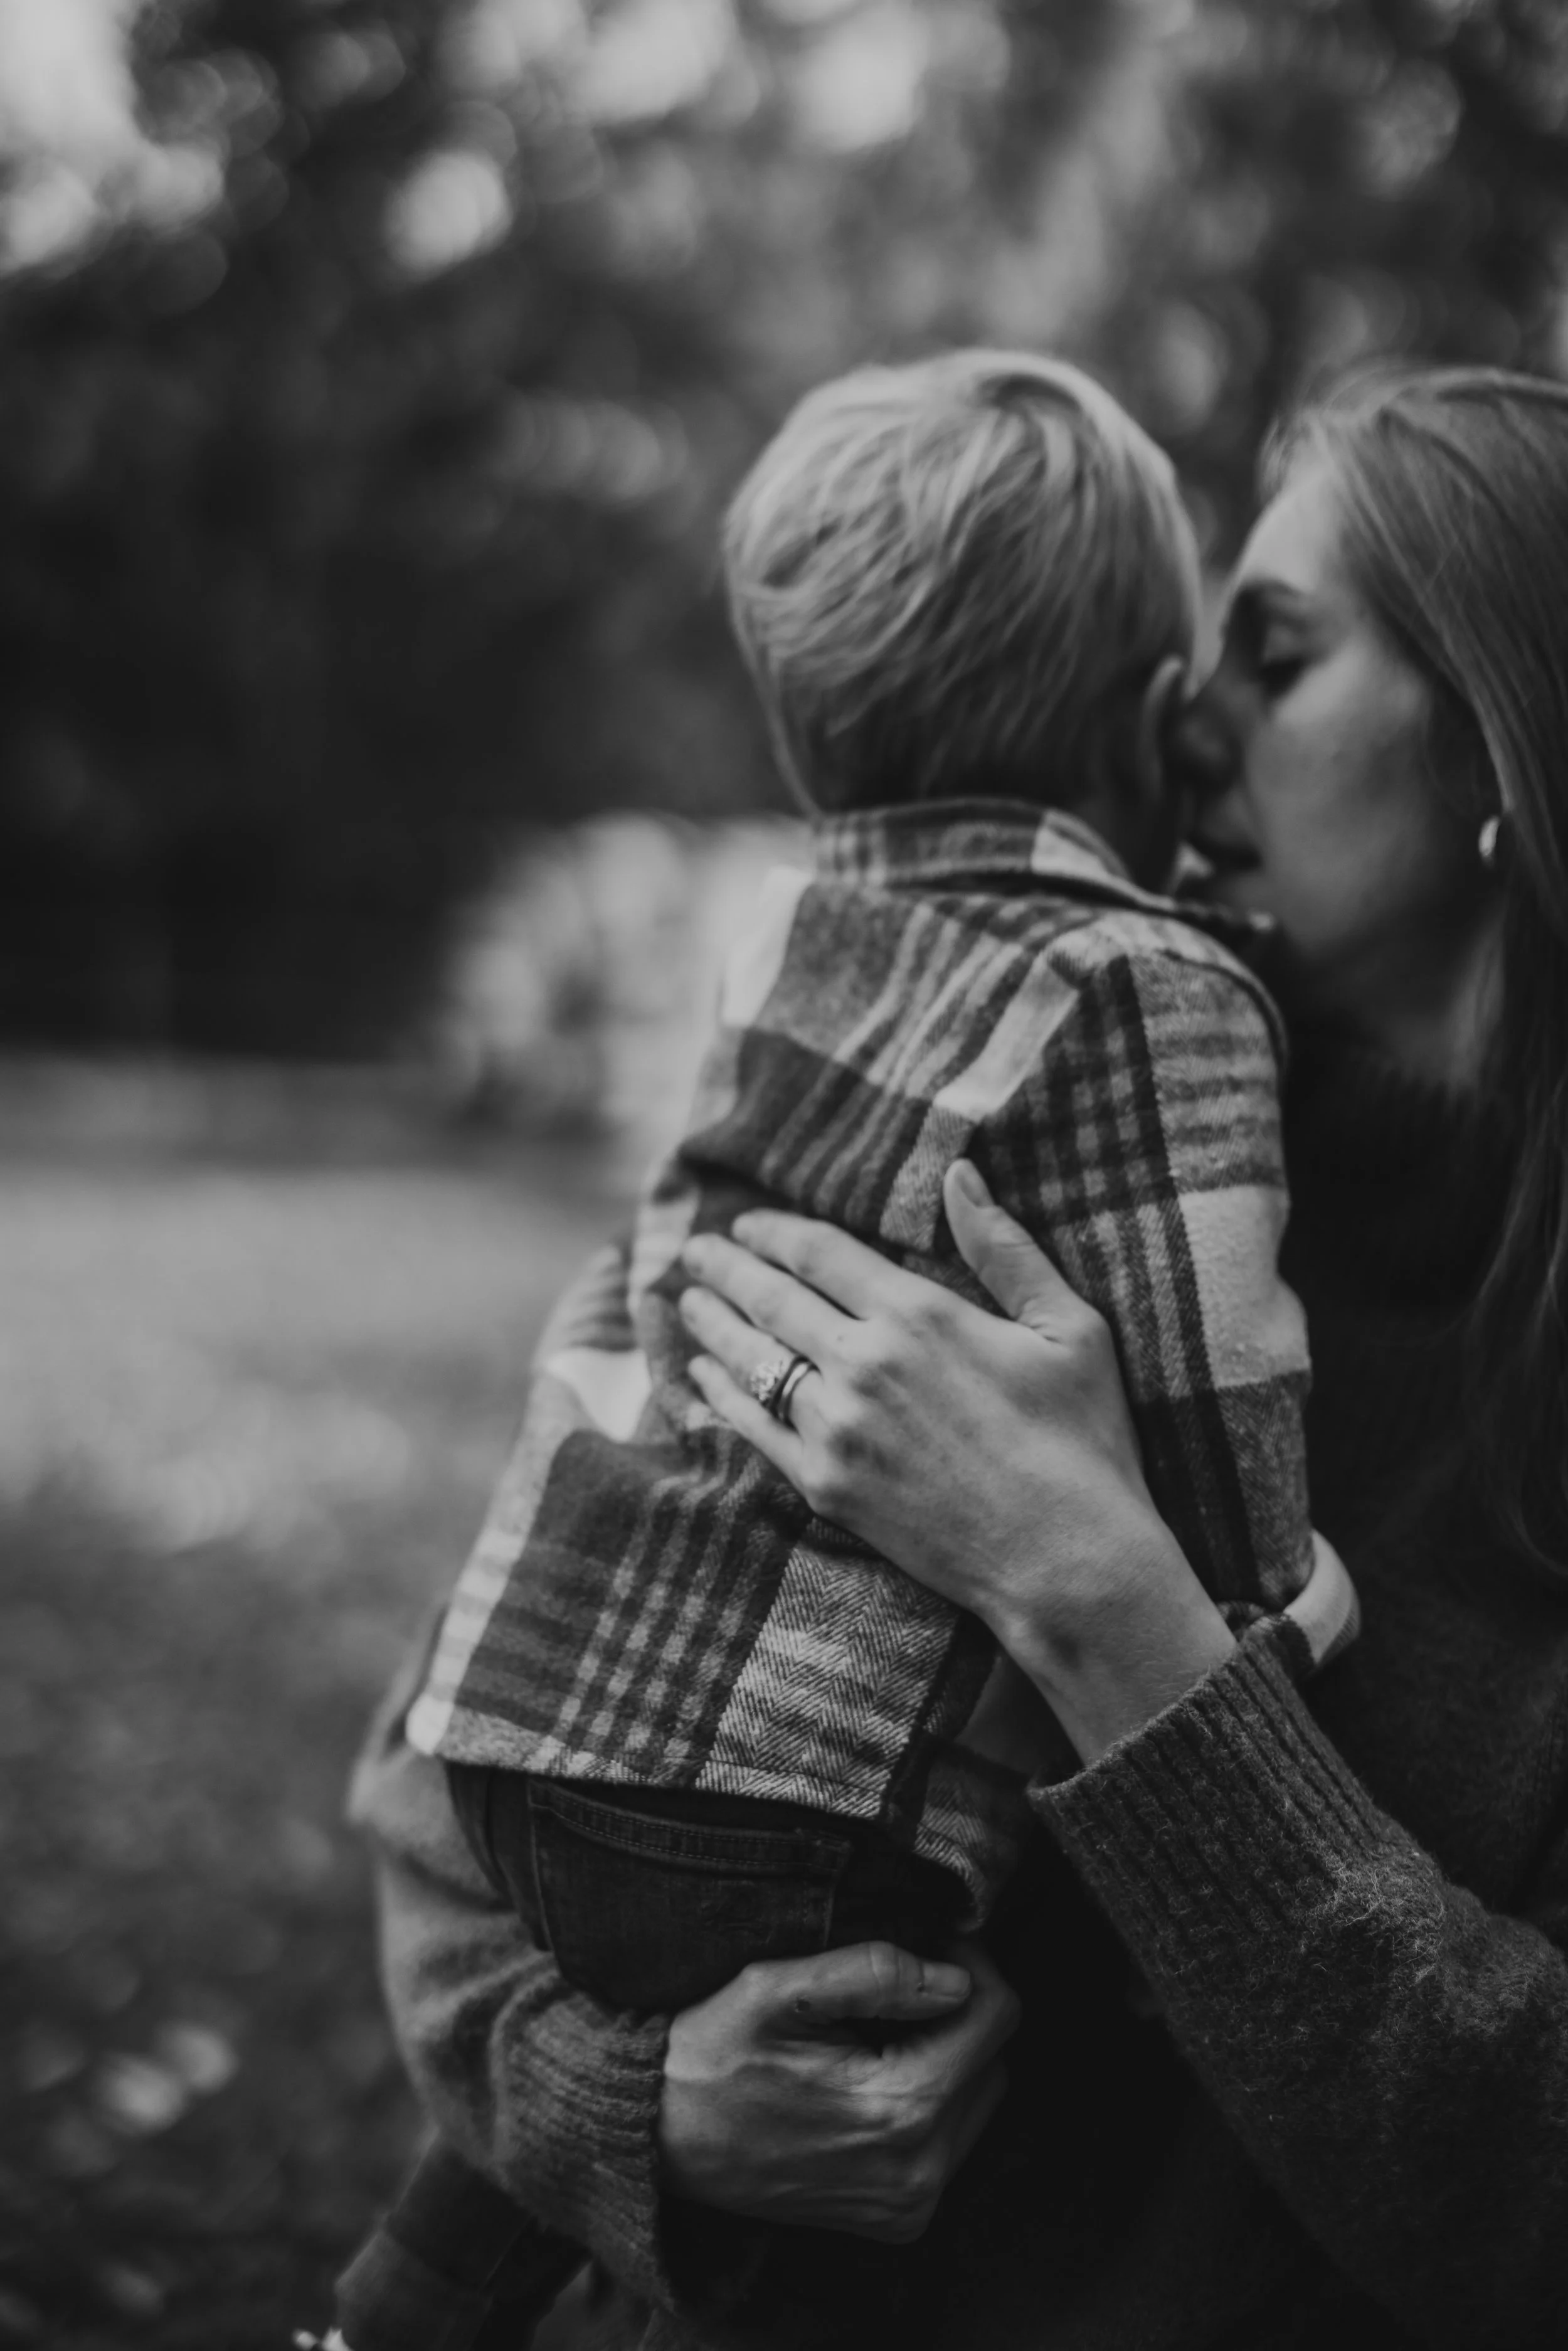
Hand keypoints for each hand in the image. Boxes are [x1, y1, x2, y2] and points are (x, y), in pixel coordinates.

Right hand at [659, 1939, 1018, 2241]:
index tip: (926, 1939)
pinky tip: (869, 2078)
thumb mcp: (776, 1989)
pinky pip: (952, 2139)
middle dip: (957, 2009)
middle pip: (994, 2057)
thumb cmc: (708, 2056)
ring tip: (874, 2033)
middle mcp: (920, 2172)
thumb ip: (871, 1973)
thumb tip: (954, 1975)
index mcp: (897, 2110)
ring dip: (946, 2053)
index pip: (995, 2015)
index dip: (969, 1961)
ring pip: (979, 2097)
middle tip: (893, 1985)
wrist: (658, 2141)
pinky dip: (929, 2098)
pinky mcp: (899, 2218)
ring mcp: (910, 2205)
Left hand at [679, 1162, 1233, 1759]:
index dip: (776, 1233)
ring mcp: (837, 1428)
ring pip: (754, 1359)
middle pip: (773, 1299)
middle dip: (727, 1268)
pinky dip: (720, 1396)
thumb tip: (961, 1173)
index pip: (821, 1254)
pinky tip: (702, 1378)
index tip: (747, 1224)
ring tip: (686, 1302)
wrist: (1068, 1562)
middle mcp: (865, 1364)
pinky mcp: (827, 1487)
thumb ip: (1005, 1248)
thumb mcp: (1069, 1328)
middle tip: (696, 1251)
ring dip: (712, 1325)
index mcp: (919, 1315)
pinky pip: (754, 1429)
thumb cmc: (1083, 1442)